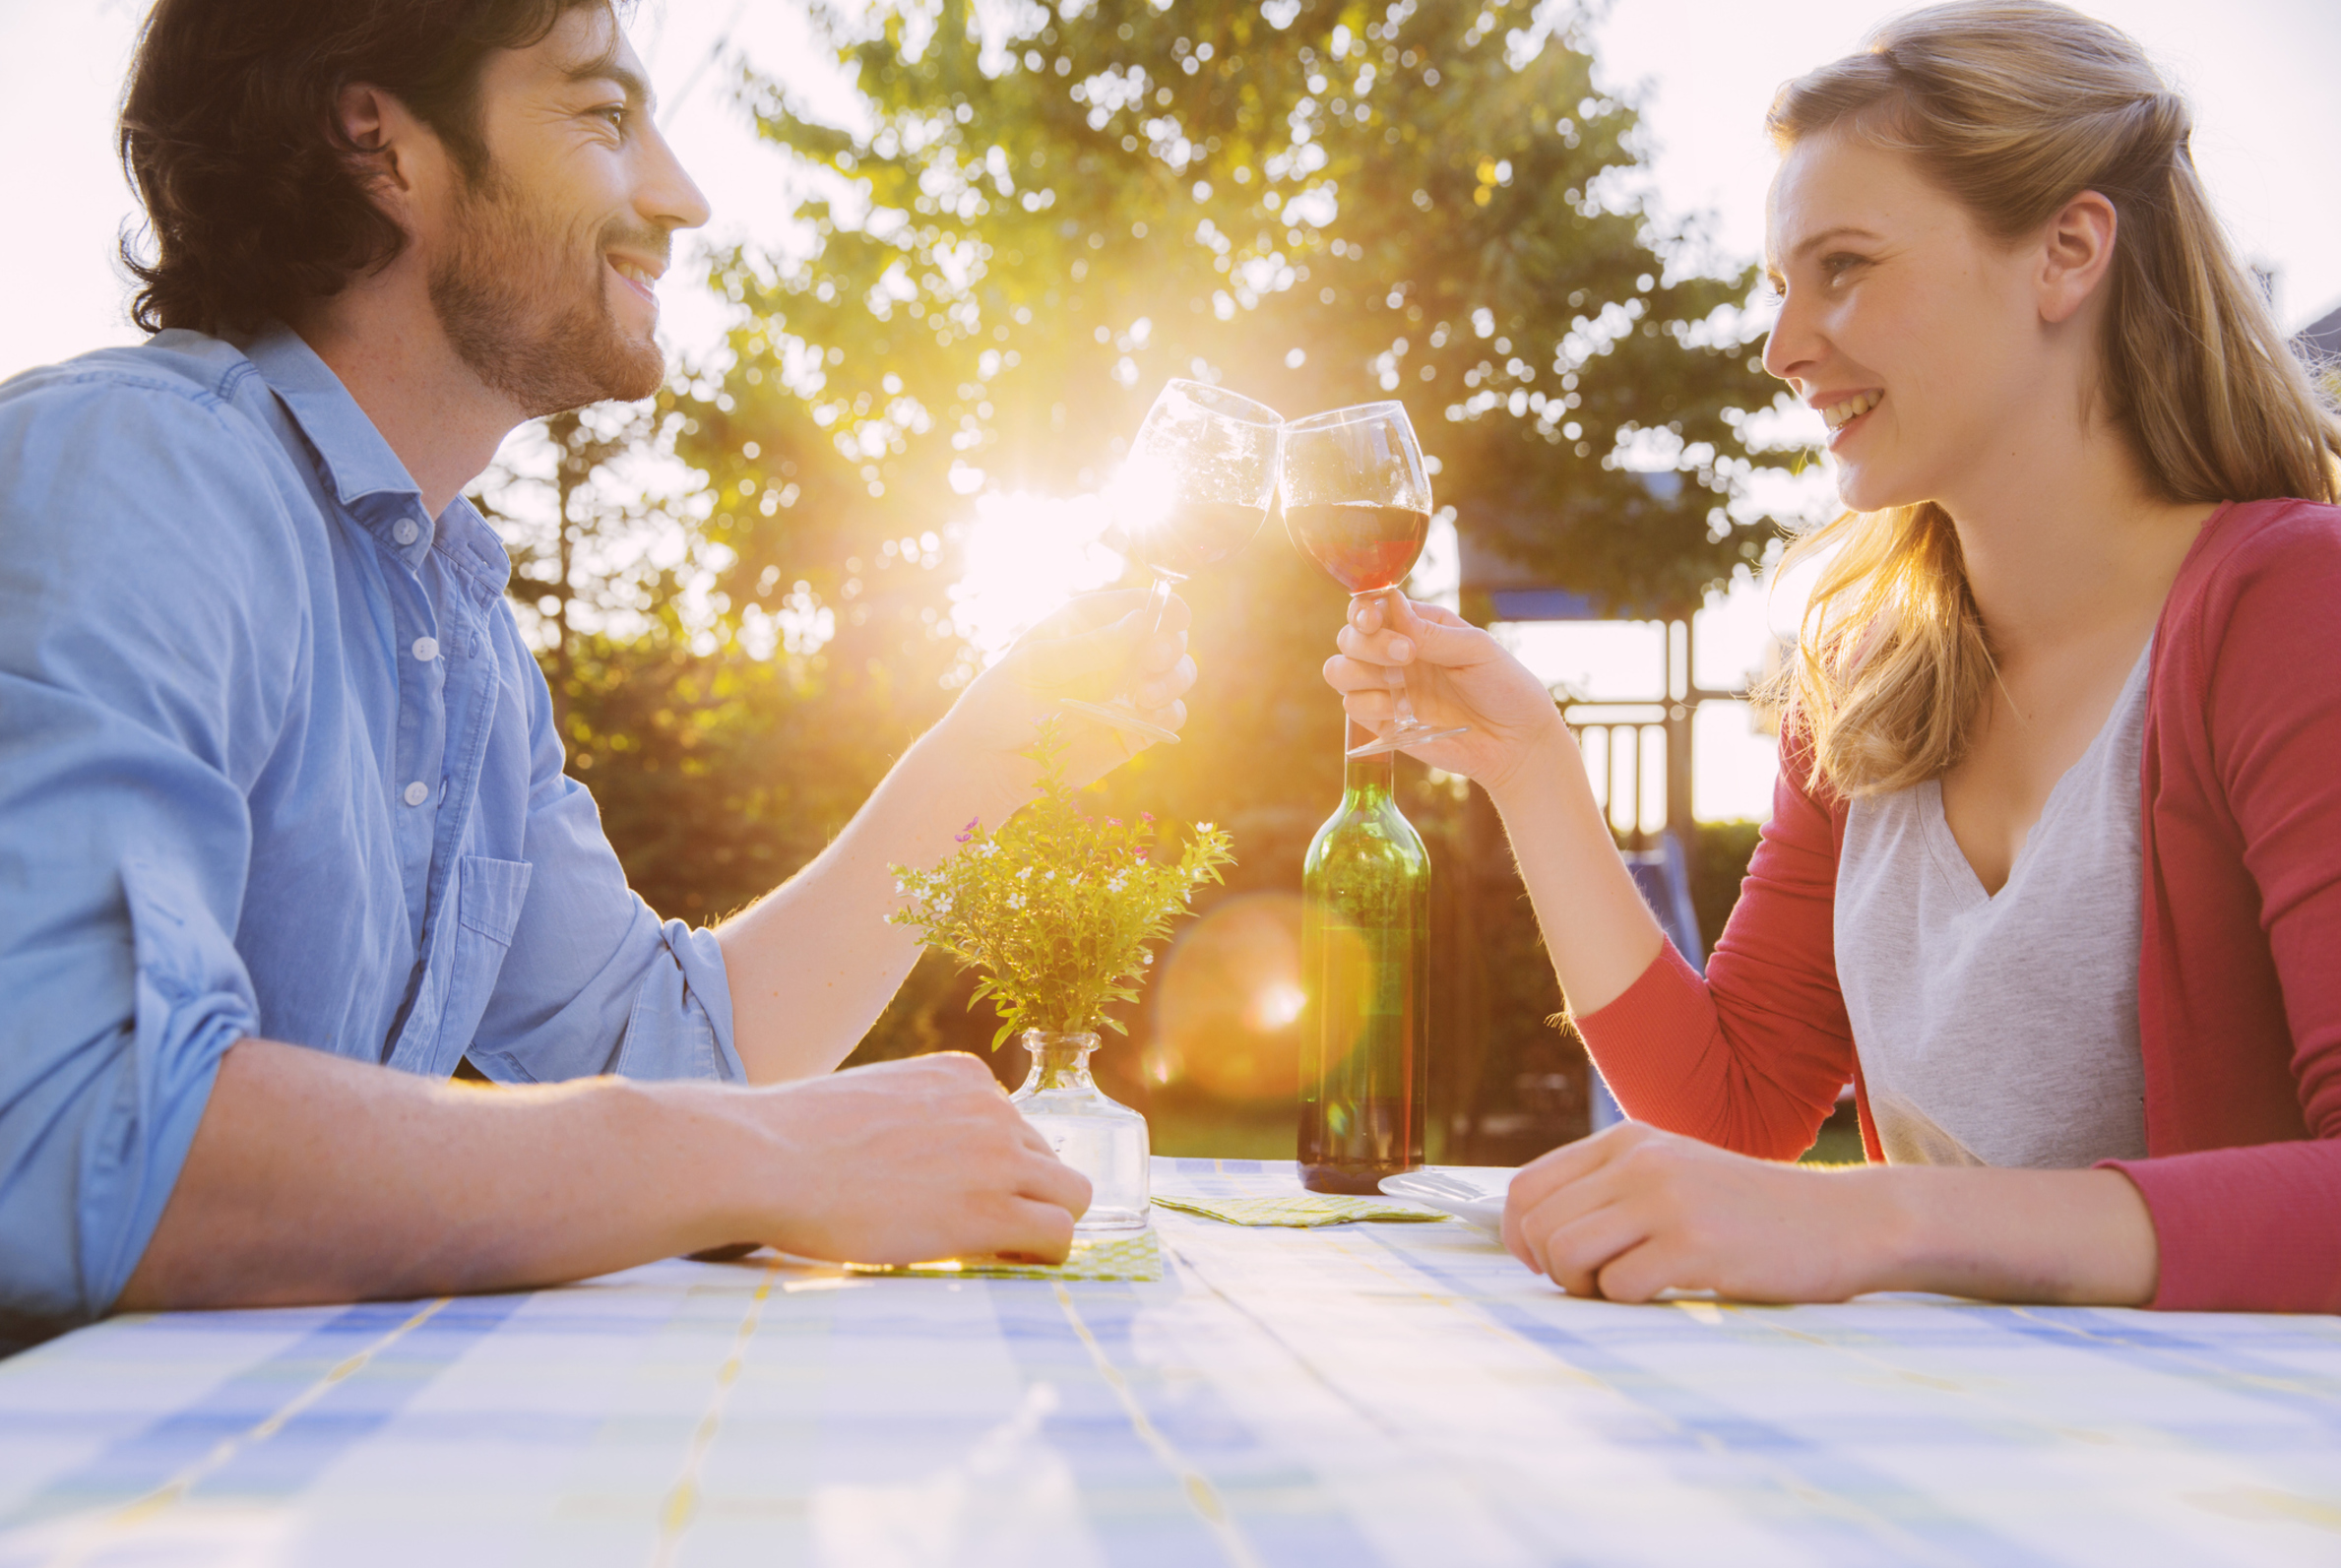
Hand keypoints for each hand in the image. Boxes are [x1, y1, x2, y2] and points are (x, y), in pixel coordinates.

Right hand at [731, 1053, 1090, 1264]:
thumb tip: (926, 1161)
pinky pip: (1058, 1234)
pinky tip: (1003, 1264)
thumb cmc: (797, 1140)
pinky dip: (1042, 1255)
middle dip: (1022, 1196)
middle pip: (1047, 1161)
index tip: (962, 1196)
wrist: (769, 1158)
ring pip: (1070, 1196)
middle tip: (978, 1233)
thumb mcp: (875, 1101)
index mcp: (963, 1076)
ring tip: (995, 1254)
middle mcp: (993, 1107)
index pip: (1014, 1127)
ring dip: (1040, 1226)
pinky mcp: (992, 1209)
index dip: (996, 1171)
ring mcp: (998, 1155)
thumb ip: (919, 1120)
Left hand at [946, 589, 1197, 792]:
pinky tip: (1147, 716)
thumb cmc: (1002, 703)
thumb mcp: (1038, 665)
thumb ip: (1090, 646)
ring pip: (1178, 674)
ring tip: (1145, 695)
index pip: (1137, 605)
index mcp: (1088, 625)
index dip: (1163, 605)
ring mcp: (1127, 692)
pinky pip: (1170, 716)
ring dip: (1174, 679)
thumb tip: (1141, 621)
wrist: (989, 762)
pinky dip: (1170, 713)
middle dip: (1170, 645)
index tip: (1175, 615)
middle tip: (1151, 660)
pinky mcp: (1134, 730)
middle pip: (1168, 637)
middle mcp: (1115, 655)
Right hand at [1328, 593, 1564, 792]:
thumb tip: (1392, 605)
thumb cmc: (1505, 687)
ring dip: (1360, 672)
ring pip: (1339, 671)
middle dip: (1368, 643)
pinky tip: (1403, 710)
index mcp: (1417, 627)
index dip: (1364, 610)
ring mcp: (1387, 688)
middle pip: (1349, 637)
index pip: (1372, 607)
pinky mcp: (1384, 723)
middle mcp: (1394, 654)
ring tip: (1400, 683)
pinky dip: (1369, 705)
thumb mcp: (1477, 650)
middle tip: (1407, 655)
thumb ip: (1433, 632)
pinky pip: (1352, 707)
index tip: (1375, 619)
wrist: (1516, 742)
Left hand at [1502, 1123, 1891, 1302]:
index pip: (1526, 1186)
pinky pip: (1618, 1285)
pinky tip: (1664, 1293)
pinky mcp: (1695, 1244)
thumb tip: (1530, 1234)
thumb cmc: (1751, 1212)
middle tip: (1594, 1284)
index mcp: (1626, 1140)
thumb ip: (1610, 1188)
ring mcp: (1666, 1199)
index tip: (1545, 1264)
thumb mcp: (1673, 1173)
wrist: (1845, 1222)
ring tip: (1623, 1290)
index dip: (1519, 1237)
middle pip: (1538, 1224)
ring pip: (1565, 1252)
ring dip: (1582, 1287)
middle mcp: (1639, 1160)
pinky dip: (1628, 1302)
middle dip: (1551, 1268)